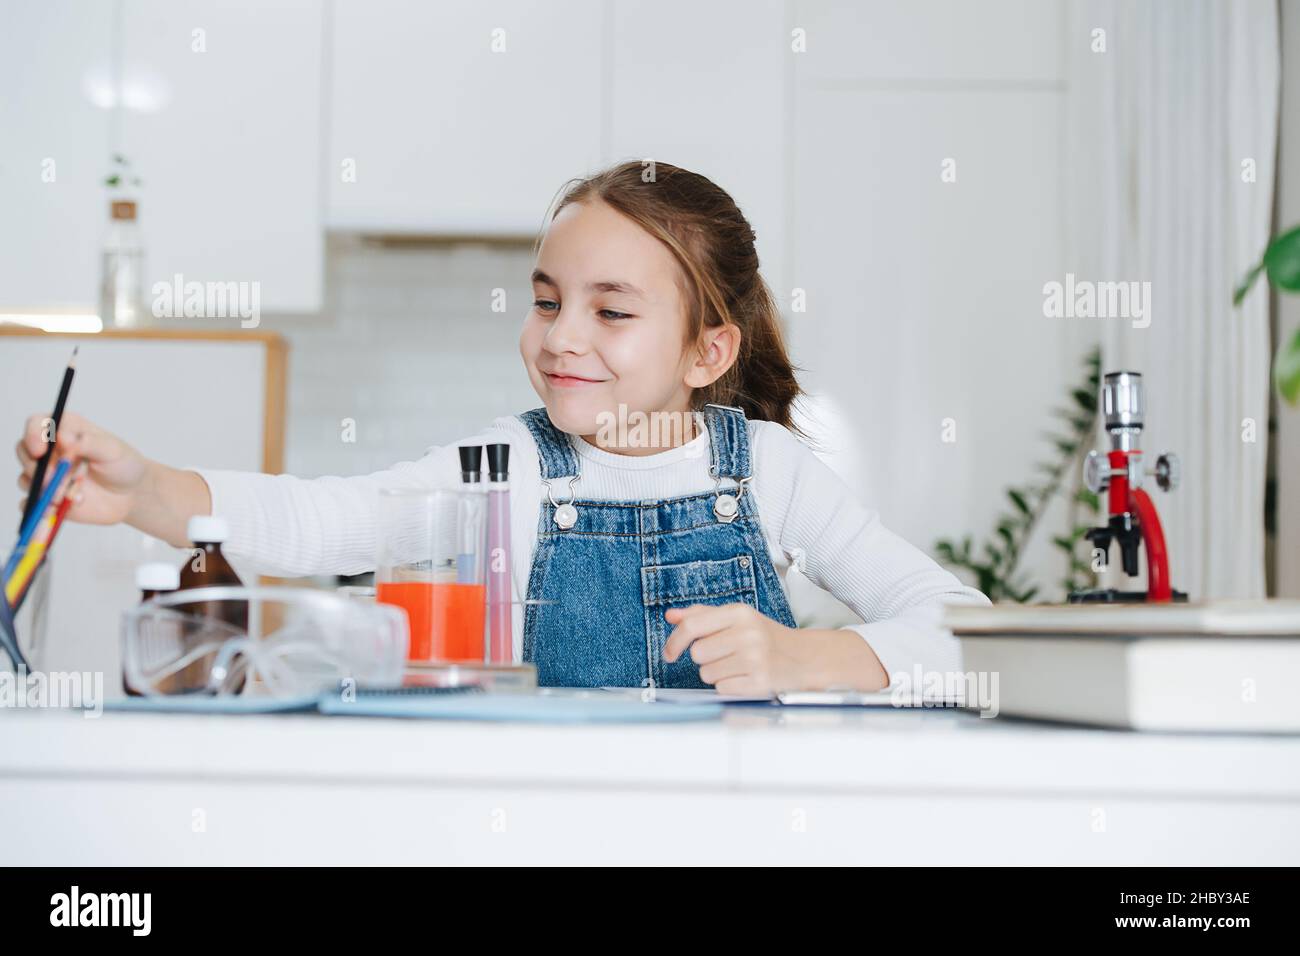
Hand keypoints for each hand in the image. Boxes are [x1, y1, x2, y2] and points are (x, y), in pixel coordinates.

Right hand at [15, 410, 149, 525]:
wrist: (131, 494)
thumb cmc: (122, 465)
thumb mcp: (113, 450)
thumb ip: (89, 442)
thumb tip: (63, 436)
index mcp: (65, 429)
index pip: (36, 424)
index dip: (33, 436)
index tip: (40, 451)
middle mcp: (50, 450)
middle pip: (25, 452)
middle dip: (39, 469)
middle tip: (58, 481)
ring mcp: (45, 474)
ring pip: (26, 479)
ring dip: (47, 490)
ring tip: (78, 496)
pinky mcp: (46, 497)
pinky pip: (29, 504)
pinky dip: (41, 508)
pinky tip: (59, 509)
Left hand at [663, 603, 889, 694]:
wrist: (803, 658)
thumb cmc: (764, 637)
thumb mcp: (736, 619)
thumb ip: (702, 615)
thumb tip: (670, 616)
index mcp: (740, 612)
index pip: (692, 626)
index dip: (674, 641)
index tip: (669, 654)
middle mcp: (748, 633)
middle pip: (697, 653)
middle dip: (706, 658)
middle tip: (727, 655)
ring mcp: (755, 658)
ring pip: (707, 673)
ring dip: (717, 673)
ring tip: (738, 666)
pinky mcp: (759, 682)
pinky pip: (721, 688)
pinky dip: (728, 686)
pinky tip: (745, 678)